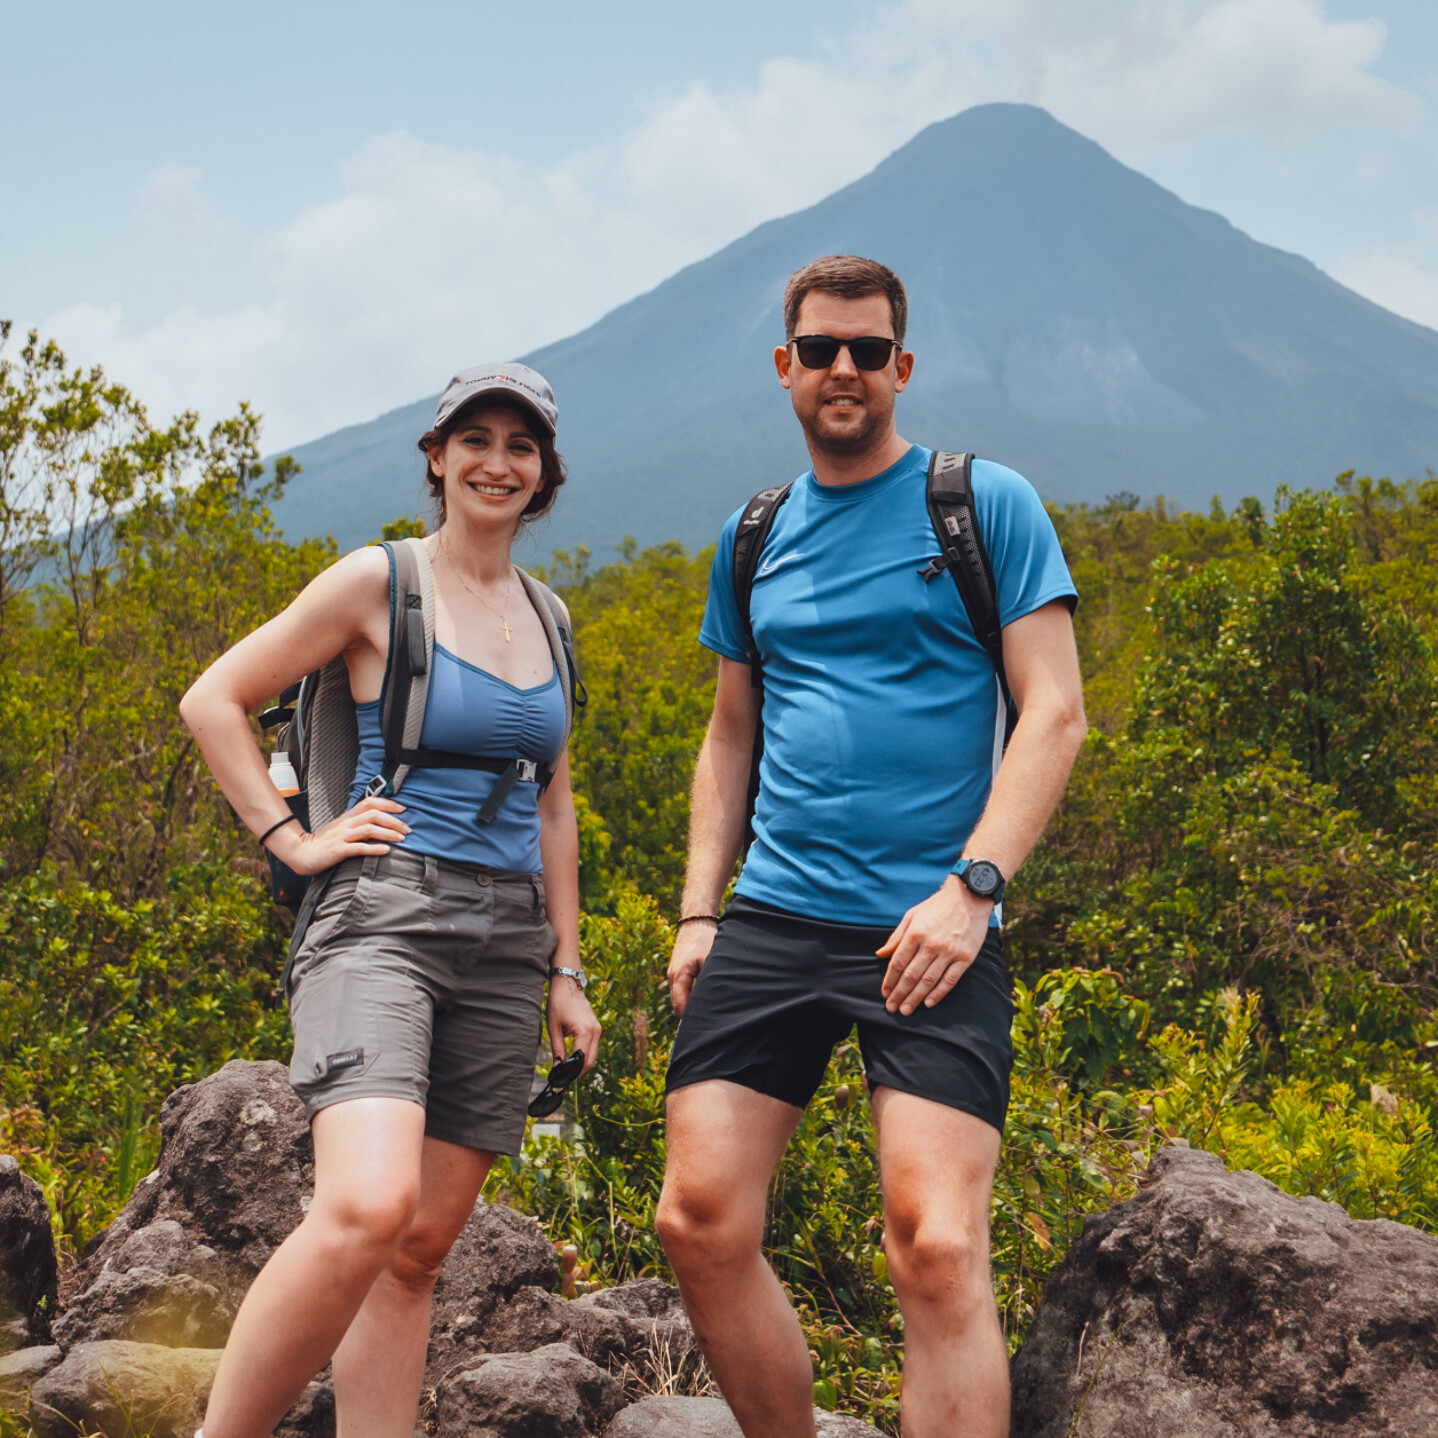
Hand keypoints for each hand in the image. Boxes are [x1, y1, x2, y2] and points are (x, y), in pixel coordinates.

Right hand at [268, 794, 409, 875]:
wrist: (302, 852)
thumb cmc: (324, 841)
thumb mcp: (341, 827)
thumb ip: (357, 822)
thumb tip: (378, 820)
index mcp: (348, 816)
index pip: (370, 802)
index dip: (388, 803)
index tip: (403, 809)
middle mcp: (346, 823)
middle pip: (373, 815)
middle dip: (394, 820)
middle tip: (408, 828)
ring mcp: (342, 836)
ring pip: (369, 829)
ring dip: (388, 833)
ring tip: (402, 838)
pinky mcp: (339, 850)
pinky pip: (359, 848)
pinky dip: (375, 848)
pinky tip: (386, 850)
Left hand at [547, 975, 601, 1074]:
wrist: (568, 984)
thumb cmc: (558, 1003)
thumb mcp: (554, 1028)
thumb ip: (557, 1050)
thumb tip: (558, 1068)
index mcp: (585, 1031)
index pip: (581, 1060)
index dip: (572, 1073)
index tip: (561, 1078)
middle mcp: (595, 1031)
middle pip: (590, 1061)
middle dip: (578, 1072)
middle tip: (564, 1077)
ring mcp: (598, 1029)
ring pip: (593, 1055)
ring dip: (582, 1064)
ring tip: (567, 1069)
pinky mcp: (597, 1027)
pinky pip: (593, 1047)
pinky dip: (585, 1055)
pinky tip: (574, 1058)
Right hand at [667, 922, 716, 1017]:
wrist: (696, 921)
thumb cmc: (705, 939)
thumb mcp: (711, 960)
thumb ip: (710, 982)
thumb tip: (715, 1001)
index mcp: (679, 976)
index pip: (681, 1007)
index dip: (691, 1019)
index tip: (705, 1027)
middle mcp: (672, 977)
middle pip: (677, 1006)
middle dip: (690, 1015)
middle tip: (707, 1025)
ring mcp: (672, 974)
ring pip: (678, 999)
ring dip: (689, 1006)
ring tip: (705, 1016)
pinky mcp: (676, 971)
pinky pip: (680, 991)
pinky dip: (688, 998)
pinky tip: (701, 1002)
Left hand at [877, 877, 990, 1014]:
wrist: (969, 898)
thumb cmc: (937, 907)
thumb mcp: (912, 915)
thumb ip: (896, 936)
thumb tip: (880, 954)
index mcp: (915, 933)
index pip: (898, 963)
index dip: (889, 981)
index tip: (884, 993)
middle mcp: (931, 945)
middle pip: (911, 976)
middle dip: (899, 994)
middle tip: (891, 1008)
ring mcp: (949, 952)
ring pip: (928, 981)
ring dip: (915, 998)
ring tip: (906, 1010)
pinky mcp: (965, 958)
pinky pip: (950, 981)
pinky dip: (938, 994)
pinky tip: (928, 1003)